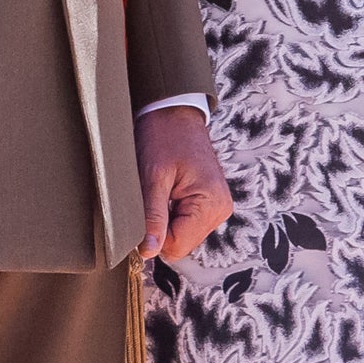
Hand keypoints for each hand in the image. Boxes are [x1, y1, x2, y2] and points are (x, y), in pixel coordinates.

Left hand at [134, 104, 231, 260]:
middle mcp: (220, 209)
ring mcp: (217, 207)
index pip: (176, 246)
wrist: (175, 111)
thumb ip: (153, 217)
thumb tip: (149, 251)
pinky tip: (168, 190)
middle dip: (160, 225)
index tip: (143, 210)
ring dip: (165, 218)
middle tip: (153, 195)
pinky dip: (172, 212)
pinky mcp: (210, 203)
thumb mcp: (153, 177)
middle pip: (180, 243)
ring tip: (161, 189)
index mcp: (210, 204)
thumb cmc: (164, 136)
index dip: (153, 234)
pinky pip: (186, 223)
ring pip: (181, 235)